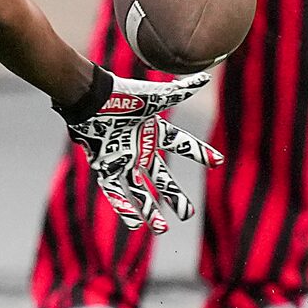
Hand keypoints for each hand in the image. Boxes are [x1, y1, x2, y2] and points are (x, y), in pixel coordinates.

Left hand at [69, 72, 221, 233]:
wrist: (90, 97)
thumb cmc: (122, 94)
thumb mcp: (156, 96)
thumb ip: (180, 91)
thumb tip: (205, 78)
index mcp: (153, 131)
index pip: (182, 144)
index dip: (199, 153)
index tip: (218, 162)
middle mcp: (140, 149)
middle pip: (162, 177)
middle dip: (175, 196)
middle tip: (187, 214)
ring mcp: (122, 159)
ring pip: (139, 190)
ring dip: (150, 209)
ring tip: (162, 229)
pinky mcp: (104, 166)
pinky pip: (115, 191)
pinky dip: (124, 207)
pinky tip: (134, 224)